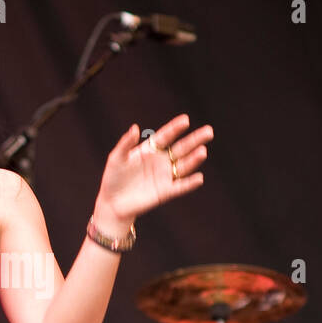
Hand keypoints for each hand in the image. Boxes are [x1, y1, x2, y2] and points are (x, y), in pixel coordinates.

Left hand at [94, 114, 211, 226]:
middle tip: (209, 131)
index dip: (175, 128)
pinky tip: (199, 178)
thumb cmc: (113, 177)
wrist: (112, 202)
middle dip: (195, 140)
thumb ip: (126, 143)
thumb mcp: (116, 158)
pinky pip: (180, 187)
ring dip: (193, 159)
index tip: (186, 120)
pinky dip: (189, 183)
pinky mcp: (166, 192)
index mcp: (150, 149)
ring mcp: (165, 176)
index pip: (166, 136)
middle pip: (181, 148)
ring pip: (183, 166)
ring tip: (202, 152)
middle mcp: (161, 161)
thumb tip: (136, 127)